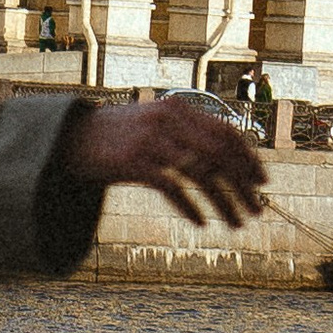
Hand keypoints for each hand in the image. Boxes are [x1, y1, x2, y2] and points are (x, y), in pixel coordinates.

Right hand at [65, 93, 266, 229]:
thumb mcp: (154, 126)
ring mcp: (149, 140)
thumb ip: (186, 135)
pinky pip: (171, 187)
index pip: (226, 132)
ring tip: (237, 223)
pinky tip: (201, 222)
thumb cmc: (118, 137)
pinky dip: (190, 206)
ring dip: (224, 202)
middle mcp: (167, 120)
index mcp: (177, 109)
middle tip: (257, 209)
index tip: (263, 182)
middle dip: (243, 184)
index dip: (248, 158)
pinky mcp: (132, 161)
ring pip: (201, 173)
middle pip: (219, 154)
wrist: (70, 138)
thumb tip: (226, 162)